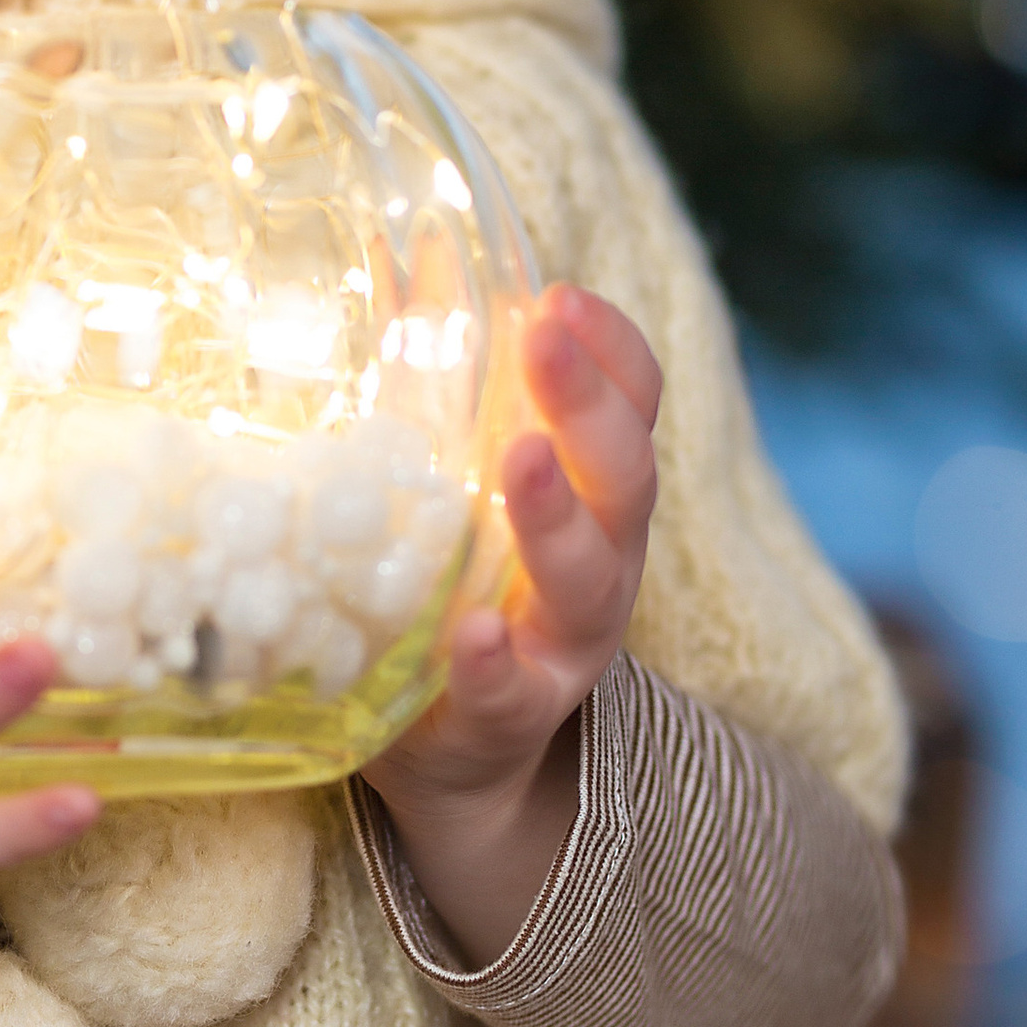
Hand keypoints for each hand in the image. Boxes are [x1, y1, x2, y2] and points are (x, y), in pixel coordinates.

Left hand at [358, 283, 659, 966]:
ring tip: (519, 458)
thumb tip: (392, 268)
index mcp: (595, 497)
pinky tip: (471, 631)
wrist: (462, 759)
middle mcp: (602, 566)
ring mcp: (562, 648)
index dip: (612, 347)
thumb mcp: (457, 487)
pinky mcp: (507, 718)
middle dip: (588, 403)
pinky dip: (492, 660)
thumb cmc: (454, 589)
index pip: (634, 404)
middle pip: (624, 478)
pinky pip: (508, 690)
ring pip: (588, 581)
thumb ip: (439, 397)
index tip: (563, 292)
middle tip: (541, 335)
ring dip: (556, 515)